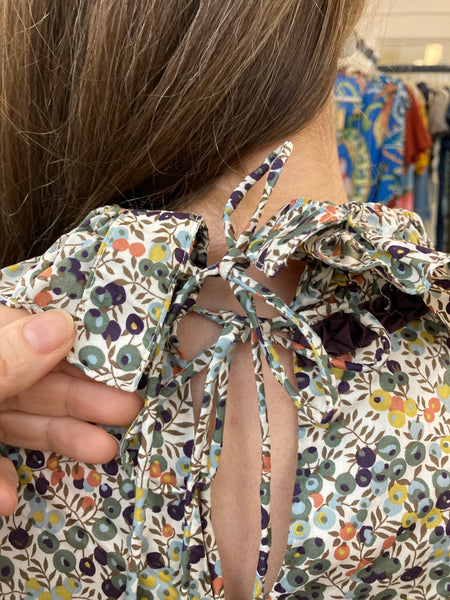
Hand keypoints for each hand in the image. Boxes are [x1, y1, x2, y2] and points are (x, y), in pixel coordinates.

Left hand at [0, 306, 141, 515]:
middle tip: (130, 407)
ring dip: (61, 437)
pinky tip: (11, 496)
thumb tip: (61, 325)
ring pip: (22, 420)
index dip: (76, 339)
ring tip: (104, 449)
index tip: (120, 355)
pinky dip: (4, 480)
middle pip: (38, 380)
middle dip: (83, 397)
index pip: (31, 328)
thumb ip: (6, 360)